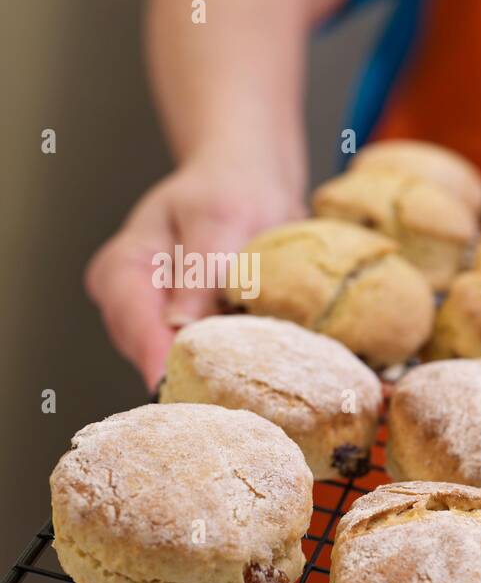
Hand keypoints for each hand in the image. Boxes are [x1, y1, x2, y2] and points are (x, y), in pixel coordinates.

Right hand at [85, 154, 302, 388]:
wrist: (248, 185)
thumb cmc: (232, 190)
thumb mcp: (222, 217)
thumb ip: (201, 268)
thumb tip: (179, 324)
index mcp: (124, 267)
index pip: (135, 324)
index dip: (160, 360)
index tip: (183, 389)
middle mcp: (128, 301)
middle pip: (151, 354)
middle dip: (190, 374)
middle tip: (234, 397)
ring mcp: (154, 320)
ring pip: (176, 363)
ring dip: (212, 372)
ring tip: (252, 380)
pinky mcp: (185, 331)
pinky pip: (200, 359)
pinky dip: (225, 365)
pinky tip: (255, 368)